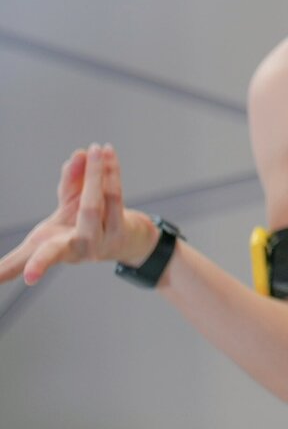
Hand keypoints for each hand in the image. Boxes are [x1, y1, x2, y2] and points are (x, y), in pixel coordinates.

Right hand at [0, 145, 156, 285]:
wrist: (122, 241)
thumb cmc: (84, 228)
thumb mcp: (67, 210)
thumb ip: (69, 184)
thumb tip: (77, 156)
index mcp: (55, 249)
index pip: (35, 257)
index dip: (27, 265)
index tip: (24, 278)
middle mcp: (77, 250)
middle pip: (58, 244)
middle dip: (47, 244)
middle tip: (39, 247)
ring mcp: (100, 242)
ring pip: (92, 206)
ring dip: (93, 174)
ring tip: (95, 149)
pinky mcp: (120, 228)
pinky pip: (113, 197)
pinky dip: (110, 172)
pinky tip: (107, 153)